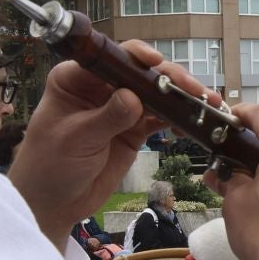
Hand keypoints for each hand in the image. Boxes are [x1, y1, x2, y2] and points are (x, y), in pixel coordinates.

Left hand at [13, 39, 176, 247]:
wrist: (53, 202)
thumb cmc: (51, 166)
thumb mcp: (76, 139)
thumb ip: (107, 117)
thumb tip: (135, 98)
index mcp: (76, 78)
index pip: (110, 58)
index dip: (136, 57)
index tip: (156, 63)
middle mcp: (100, 87)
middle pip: (140, 73)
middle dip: (169, 78)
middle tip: (193, 90)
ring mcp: (120, 108)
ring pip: (156, 94)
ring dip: (181, 98)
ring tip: (207, 104)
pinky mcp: (134, 129)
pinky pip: (160, 118)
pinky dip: (178, 119)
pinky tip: (195, 122)